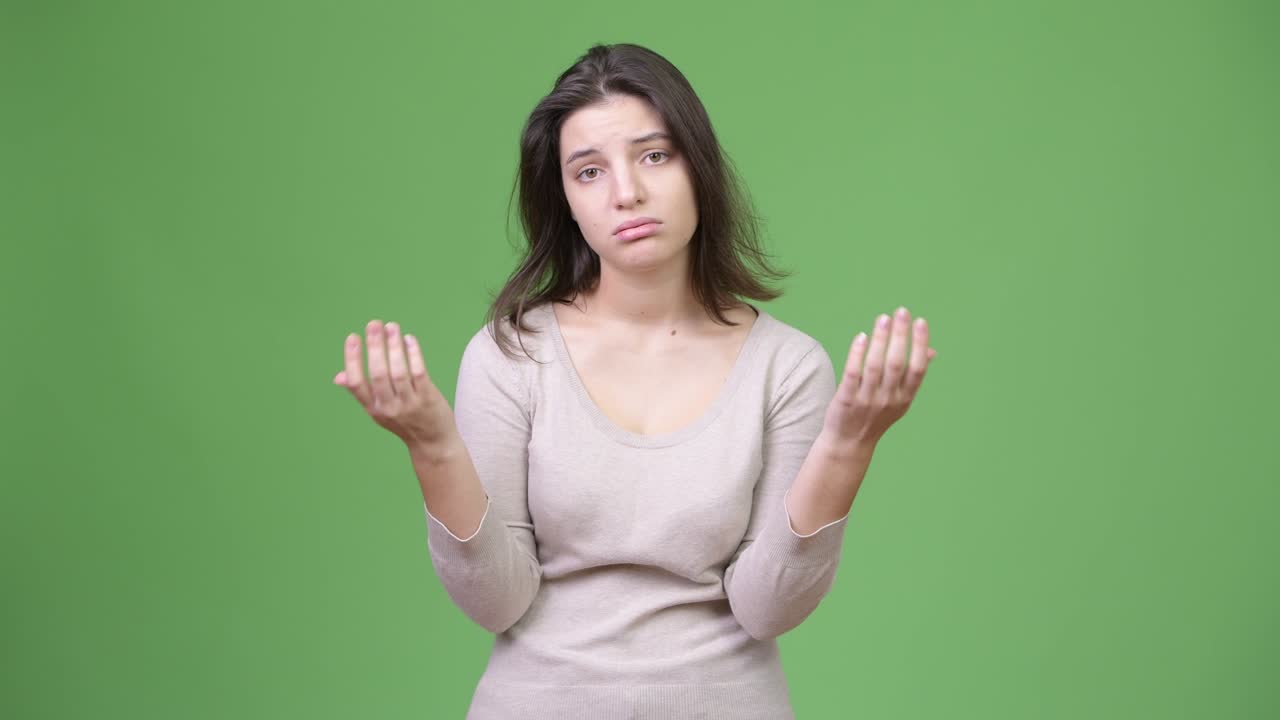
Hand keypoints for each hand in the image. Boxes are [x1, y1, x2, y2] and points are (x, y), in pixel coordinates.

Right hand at [334, 319, 457, 449]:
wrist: (432, 443)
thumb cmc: (403, 421)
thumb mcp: (379, 411)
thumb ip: (361, 392)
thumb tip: (339, 376)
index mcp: (373, 408)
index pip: (357, 383)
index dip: (352, 359)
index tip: (352, 337)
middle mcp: (389, 407)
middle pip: (378, 373)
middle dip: (375, 346)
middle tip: (374, 324)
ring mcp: (409, 404)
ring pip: (399, 371)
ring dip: (394, 346)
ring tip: (392, 327)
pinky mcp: (428, 399)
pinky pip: (419, 373)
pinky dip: (414, 354)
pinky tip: (409, 339)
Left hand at [822, 306, 936, 448]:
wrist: (849, 444)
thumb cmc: (875, 416)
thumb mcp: (899, 400)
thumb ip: (912, 376)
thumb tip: (931, 351)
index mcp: (905, 398)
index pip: (917, 368)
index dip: (920, 344)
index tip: (920, 321)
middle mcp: (889, 399)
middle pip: (897, 363)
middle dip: (901, 335)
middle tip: (901, 312)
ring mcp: (867, 400)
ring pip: (876, 365)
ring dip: (880, 339)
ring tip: (883, 318)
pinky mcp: (847, 399)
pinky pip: (853, 374)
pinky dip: (858, 354)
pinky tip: (861, 337)